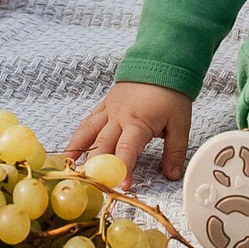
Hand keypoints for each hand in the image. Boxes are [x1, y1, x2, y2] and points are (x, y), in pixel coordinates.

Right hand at [66, 81, 192, 182]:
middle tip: (89, 182)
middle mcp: (119, 117)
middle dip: (96, 165)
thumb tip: (172, 174)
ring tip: (68, 165)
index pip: (127, 149)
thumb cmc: (171, 92)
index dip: (123, 168)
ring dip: (77, 149)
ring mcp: (109, 109)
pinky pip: (89, 120)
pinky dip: (79, 134)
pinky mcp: (106, 104)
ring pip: (89, 131)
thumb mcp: (180, 123)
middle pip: (102, 144)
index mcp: (138, 122)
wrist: (161, 62)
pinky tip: (72, 146)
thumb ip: (175, 150)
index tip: (122, 185)